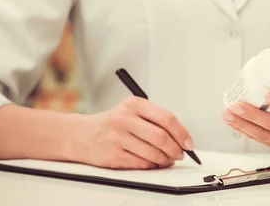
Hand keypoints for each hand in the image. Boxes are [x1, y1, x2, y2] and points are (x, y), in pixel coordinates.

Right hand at [79, 96, 193, 168]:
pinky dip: (152, 165)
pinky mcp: (113, 155)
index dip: (182, 133)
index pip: (166, 118)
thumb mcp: (131, 111)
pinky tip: (153, 163)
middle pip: (161, 137)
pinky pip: (141, 163)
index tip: (188, 143)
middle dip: (175, 149)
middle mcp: (125, 118)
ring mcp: (118, 137)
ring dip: (165, 159)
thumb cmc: (112, 123)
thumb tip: (180, 138)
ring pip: (153, 153)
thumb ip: (154, 120)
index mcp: (134, 104)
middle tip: (179, 154)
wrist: (80, 134)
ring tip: (167, 159)